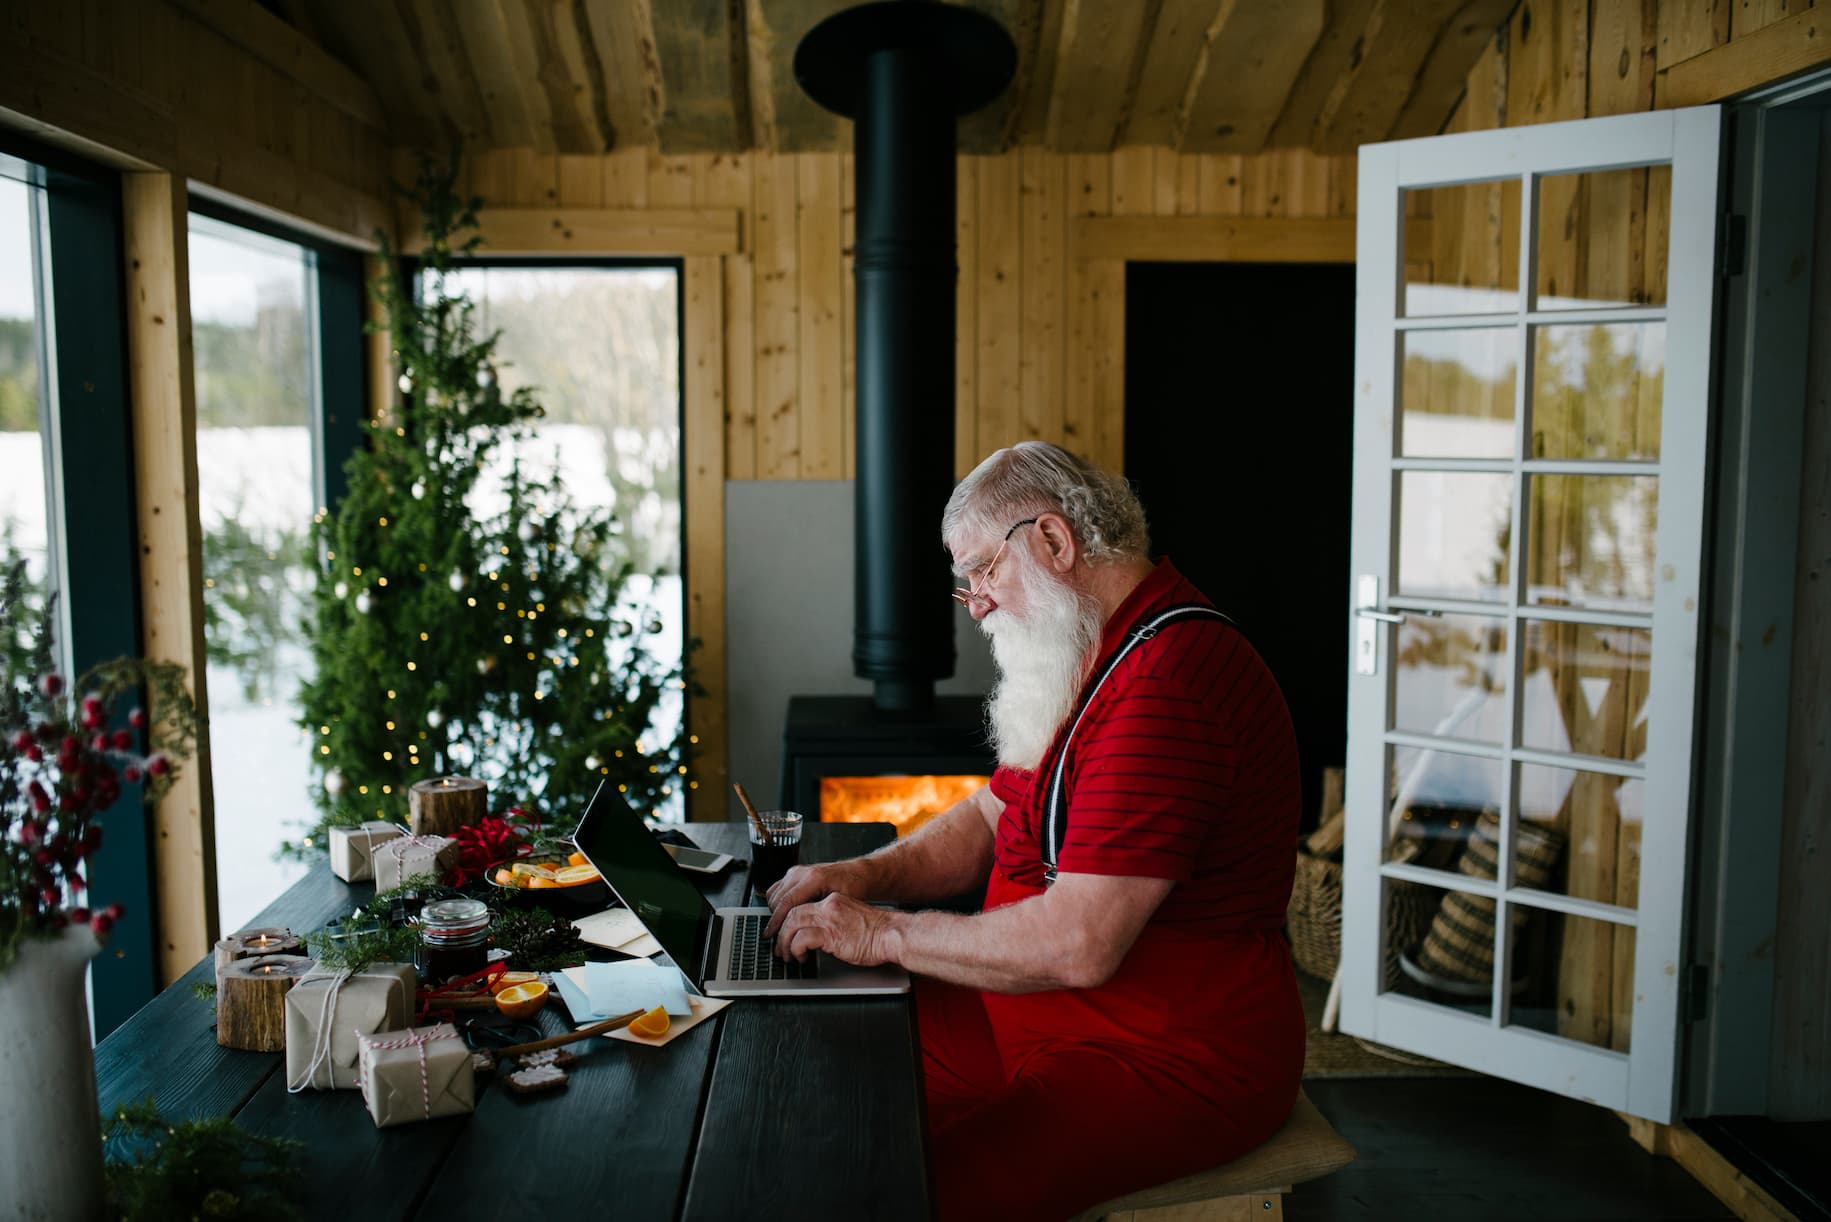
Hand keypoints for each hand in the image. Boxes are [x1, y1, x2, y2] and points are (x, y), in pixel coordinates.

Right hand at [762, 859, 867, 936]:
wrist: (858, 873)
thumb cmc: (854, 887)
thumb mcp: (841, 904)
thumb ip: (822, 915)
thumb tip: (807, 933)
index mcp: (814, 878)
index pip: (787, 902)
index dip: (776, 921)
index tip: (771, 935)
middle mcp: (802, 873)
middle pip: (776, 899)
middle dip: (773, 920)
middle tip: (775, 937)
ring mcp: (797, 872)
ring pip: (773, 894)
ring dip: (774, 912)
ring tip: (780, 929)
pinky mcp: (794, 874)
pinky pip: (777, 889)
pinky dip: (776, 903)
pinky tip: (783, 916)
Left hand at [772, 893, 896, 966]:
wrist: (892, 934)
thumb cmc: (877, 933)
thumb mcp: (850, 921)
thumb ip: (832, 924)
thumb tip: (815, 938)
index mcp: (832, 901)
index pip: (800, 906)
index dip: (787, 922)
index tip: (783, 934)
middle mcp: (828, 905)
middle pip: (791, 913)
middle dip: (781, 933)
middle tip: (780, 949)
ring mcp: (829, 918)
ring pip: (792, 924)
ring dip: (785, 942)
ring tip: (787, 956)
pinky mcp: (831, 933)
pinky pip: (802, 939)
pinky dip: (797, 949)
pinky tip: (802, 958)